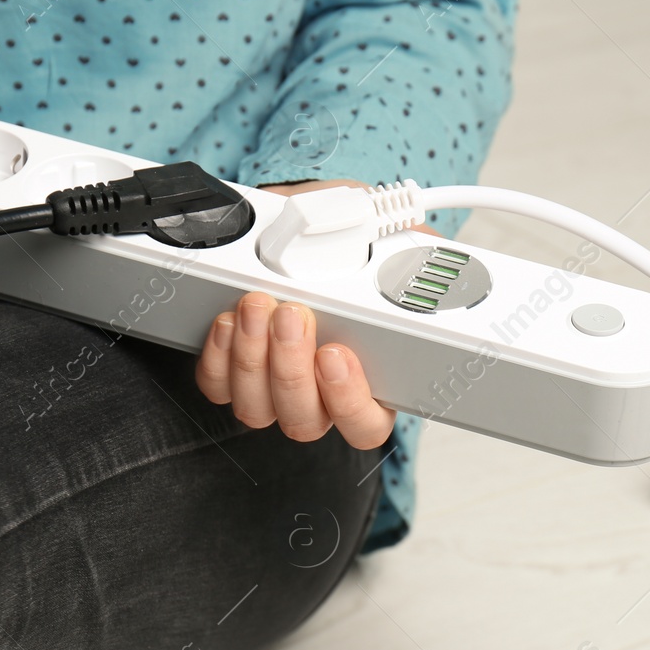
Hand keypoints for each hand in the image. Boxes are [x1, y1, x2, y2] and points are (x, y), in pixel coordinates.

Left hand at [195, 179, 432, 447]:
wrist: (288, 226)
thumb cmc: (339, 242)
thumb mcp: (382, 240)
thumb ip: (410, 253)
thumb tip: (431, 255)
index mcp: (370, 380)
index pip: (367, 423)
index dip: (350, 400)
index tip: (337, 355)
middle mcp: (320, 395)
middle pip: (305, 421)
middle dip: (292, 368)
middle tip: (292, 314)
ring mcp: (272, 390)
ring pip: (257, 409)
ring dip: (252, 359)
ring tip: (257, 305)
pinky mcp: (230, 375)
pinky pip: (218, 388)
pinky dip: (218, 356)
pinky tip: (227, 319)